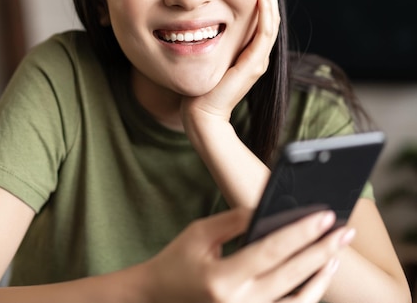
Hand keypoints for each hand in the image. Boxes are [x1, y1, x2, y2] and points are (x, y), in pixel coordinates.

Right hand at [142, 208, 352, 302]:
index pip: (270, 252)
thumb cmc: (177, 261)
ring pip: (297, 301)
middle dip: (321, 250)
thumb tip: (269, 209)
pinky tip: (318, 274)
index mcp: (222, 280)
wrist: (158, 297)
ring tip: (335, 253)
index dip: (300, 232)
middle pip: (291, 275)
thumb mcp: (199, 234)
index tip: (323, 216)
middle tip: (344, 230)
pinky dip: (307, 293)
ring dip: (320, 276)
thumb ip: (234, 220)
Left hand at [181, 0, 280, 124]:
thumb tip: (198, 17)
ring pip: (271, 19)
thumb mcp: (204, 55)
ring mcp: (258, 59)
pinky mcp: (254, 64)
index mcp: (248, 51)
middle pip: (269, 13)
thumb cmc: (198, 87)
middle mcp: (257, 54)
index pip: (260, 15)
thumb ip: (209, 39)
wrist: (201, 113)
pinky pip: (265, 31)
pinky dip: (265, 11)